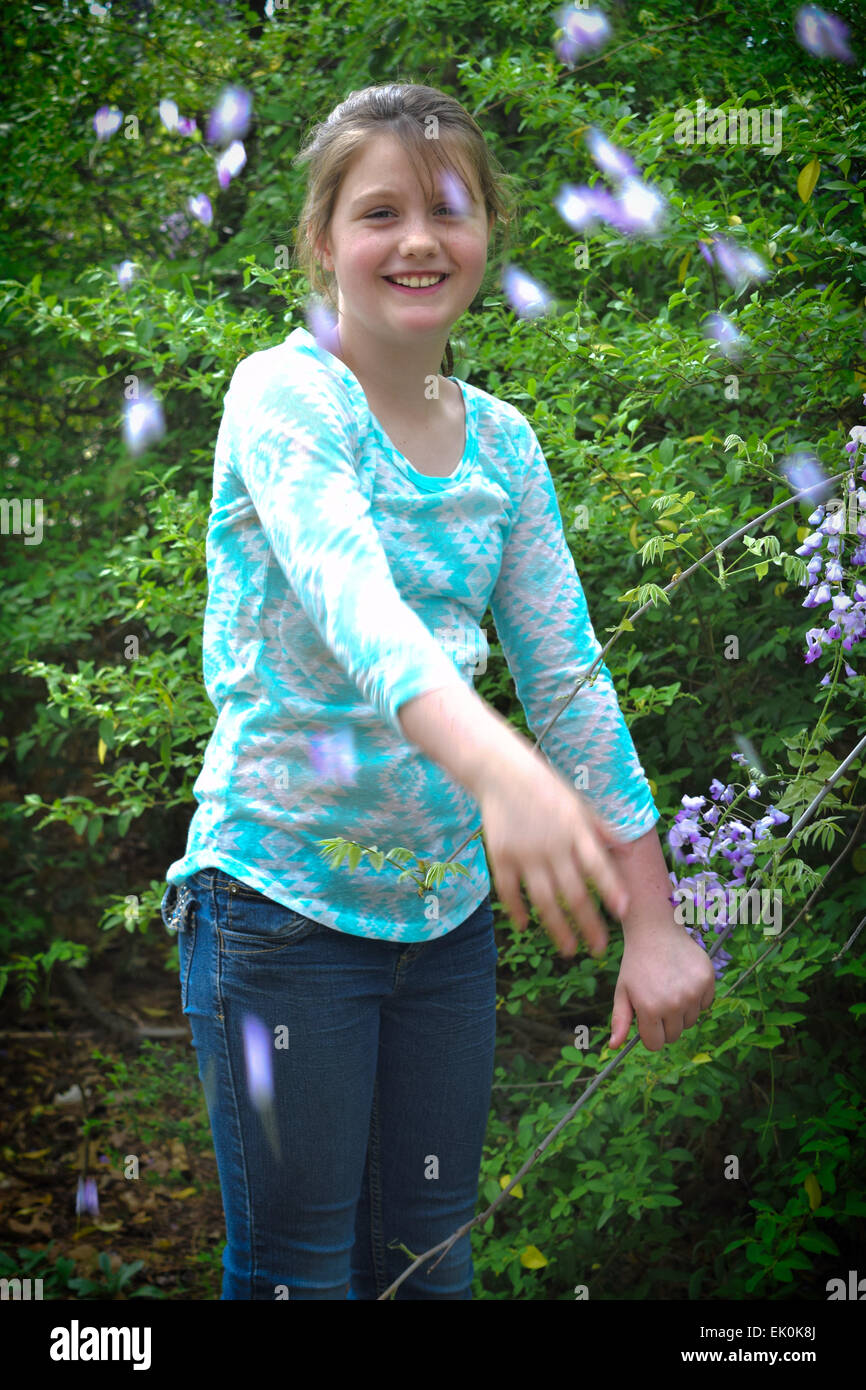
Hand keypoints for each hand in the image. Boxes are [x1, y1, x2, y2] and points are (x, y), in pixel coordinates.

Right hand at [477, 751, 629, 957]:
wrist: (500, 771)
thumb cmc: (545, 787)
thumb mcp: (578, 803)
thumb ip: (601, 829)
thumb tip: (627, 851)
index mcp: (575, 831)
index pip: (598, 866)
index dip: (611, 890)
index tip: (623, 912)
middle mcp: (552, 846)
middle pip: (573, 893)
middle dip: (589, 924)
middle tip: (599, 948)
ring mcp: (525, 854)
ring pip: (544, 900)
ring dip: (557, 928)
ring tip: (569, 949)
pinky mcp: (500, 856)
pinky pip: (509, 891)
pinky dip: (516, 910)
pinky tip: (524, 925)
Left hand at [609, 924, 715, 1051]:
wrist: (655, 931)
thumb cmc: (636, 963)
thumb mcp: (622, 991)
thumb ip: (620, 1020)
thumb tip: (614, 1047)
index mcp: (650, 1008)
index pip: (655, 1044)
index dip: (649, 1034)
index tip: (647, 1020)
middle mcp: (674, 1003)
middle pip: (674, 1035)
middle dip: (665, 1024)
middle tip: (658, 1000)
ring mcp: (693, 992)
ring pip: (690, 1020)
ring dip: (681, 1012)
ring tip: (670, 988)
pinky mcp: (707, 980)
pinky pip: (705, 1004)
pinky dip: (697, 998)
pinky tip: (683, 980)